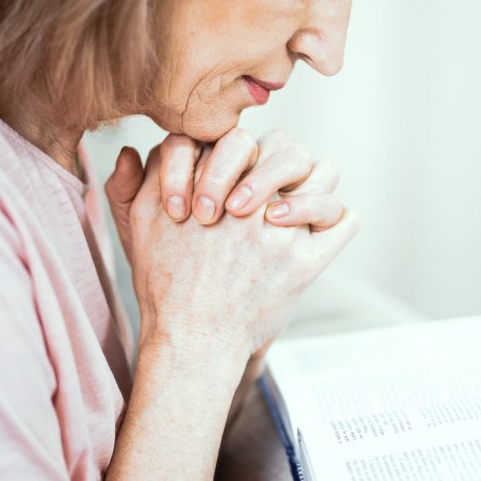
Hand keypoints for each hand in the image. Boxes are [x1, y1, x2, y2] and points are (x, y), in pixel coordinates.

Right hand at [108, 136, 358, 358]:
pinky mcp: (306, 265)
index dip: (234, 157)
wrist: (192, 340)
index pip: (241, 140)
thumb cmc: (165, 284)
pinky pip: (344, 221)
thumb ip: (138, 181)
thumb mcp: (140, 223)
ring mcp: (283, 234)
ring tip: (299, 199)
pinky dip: (338, 218)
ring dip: (315, 181)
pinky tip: (320, 225)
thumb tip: (137, 151)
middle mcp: (252, 204)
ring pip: (324, 175)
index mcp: (215, 186)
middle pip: (289, 149)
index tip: (223, 189)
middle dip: (280, 162)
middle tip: (268, 189)